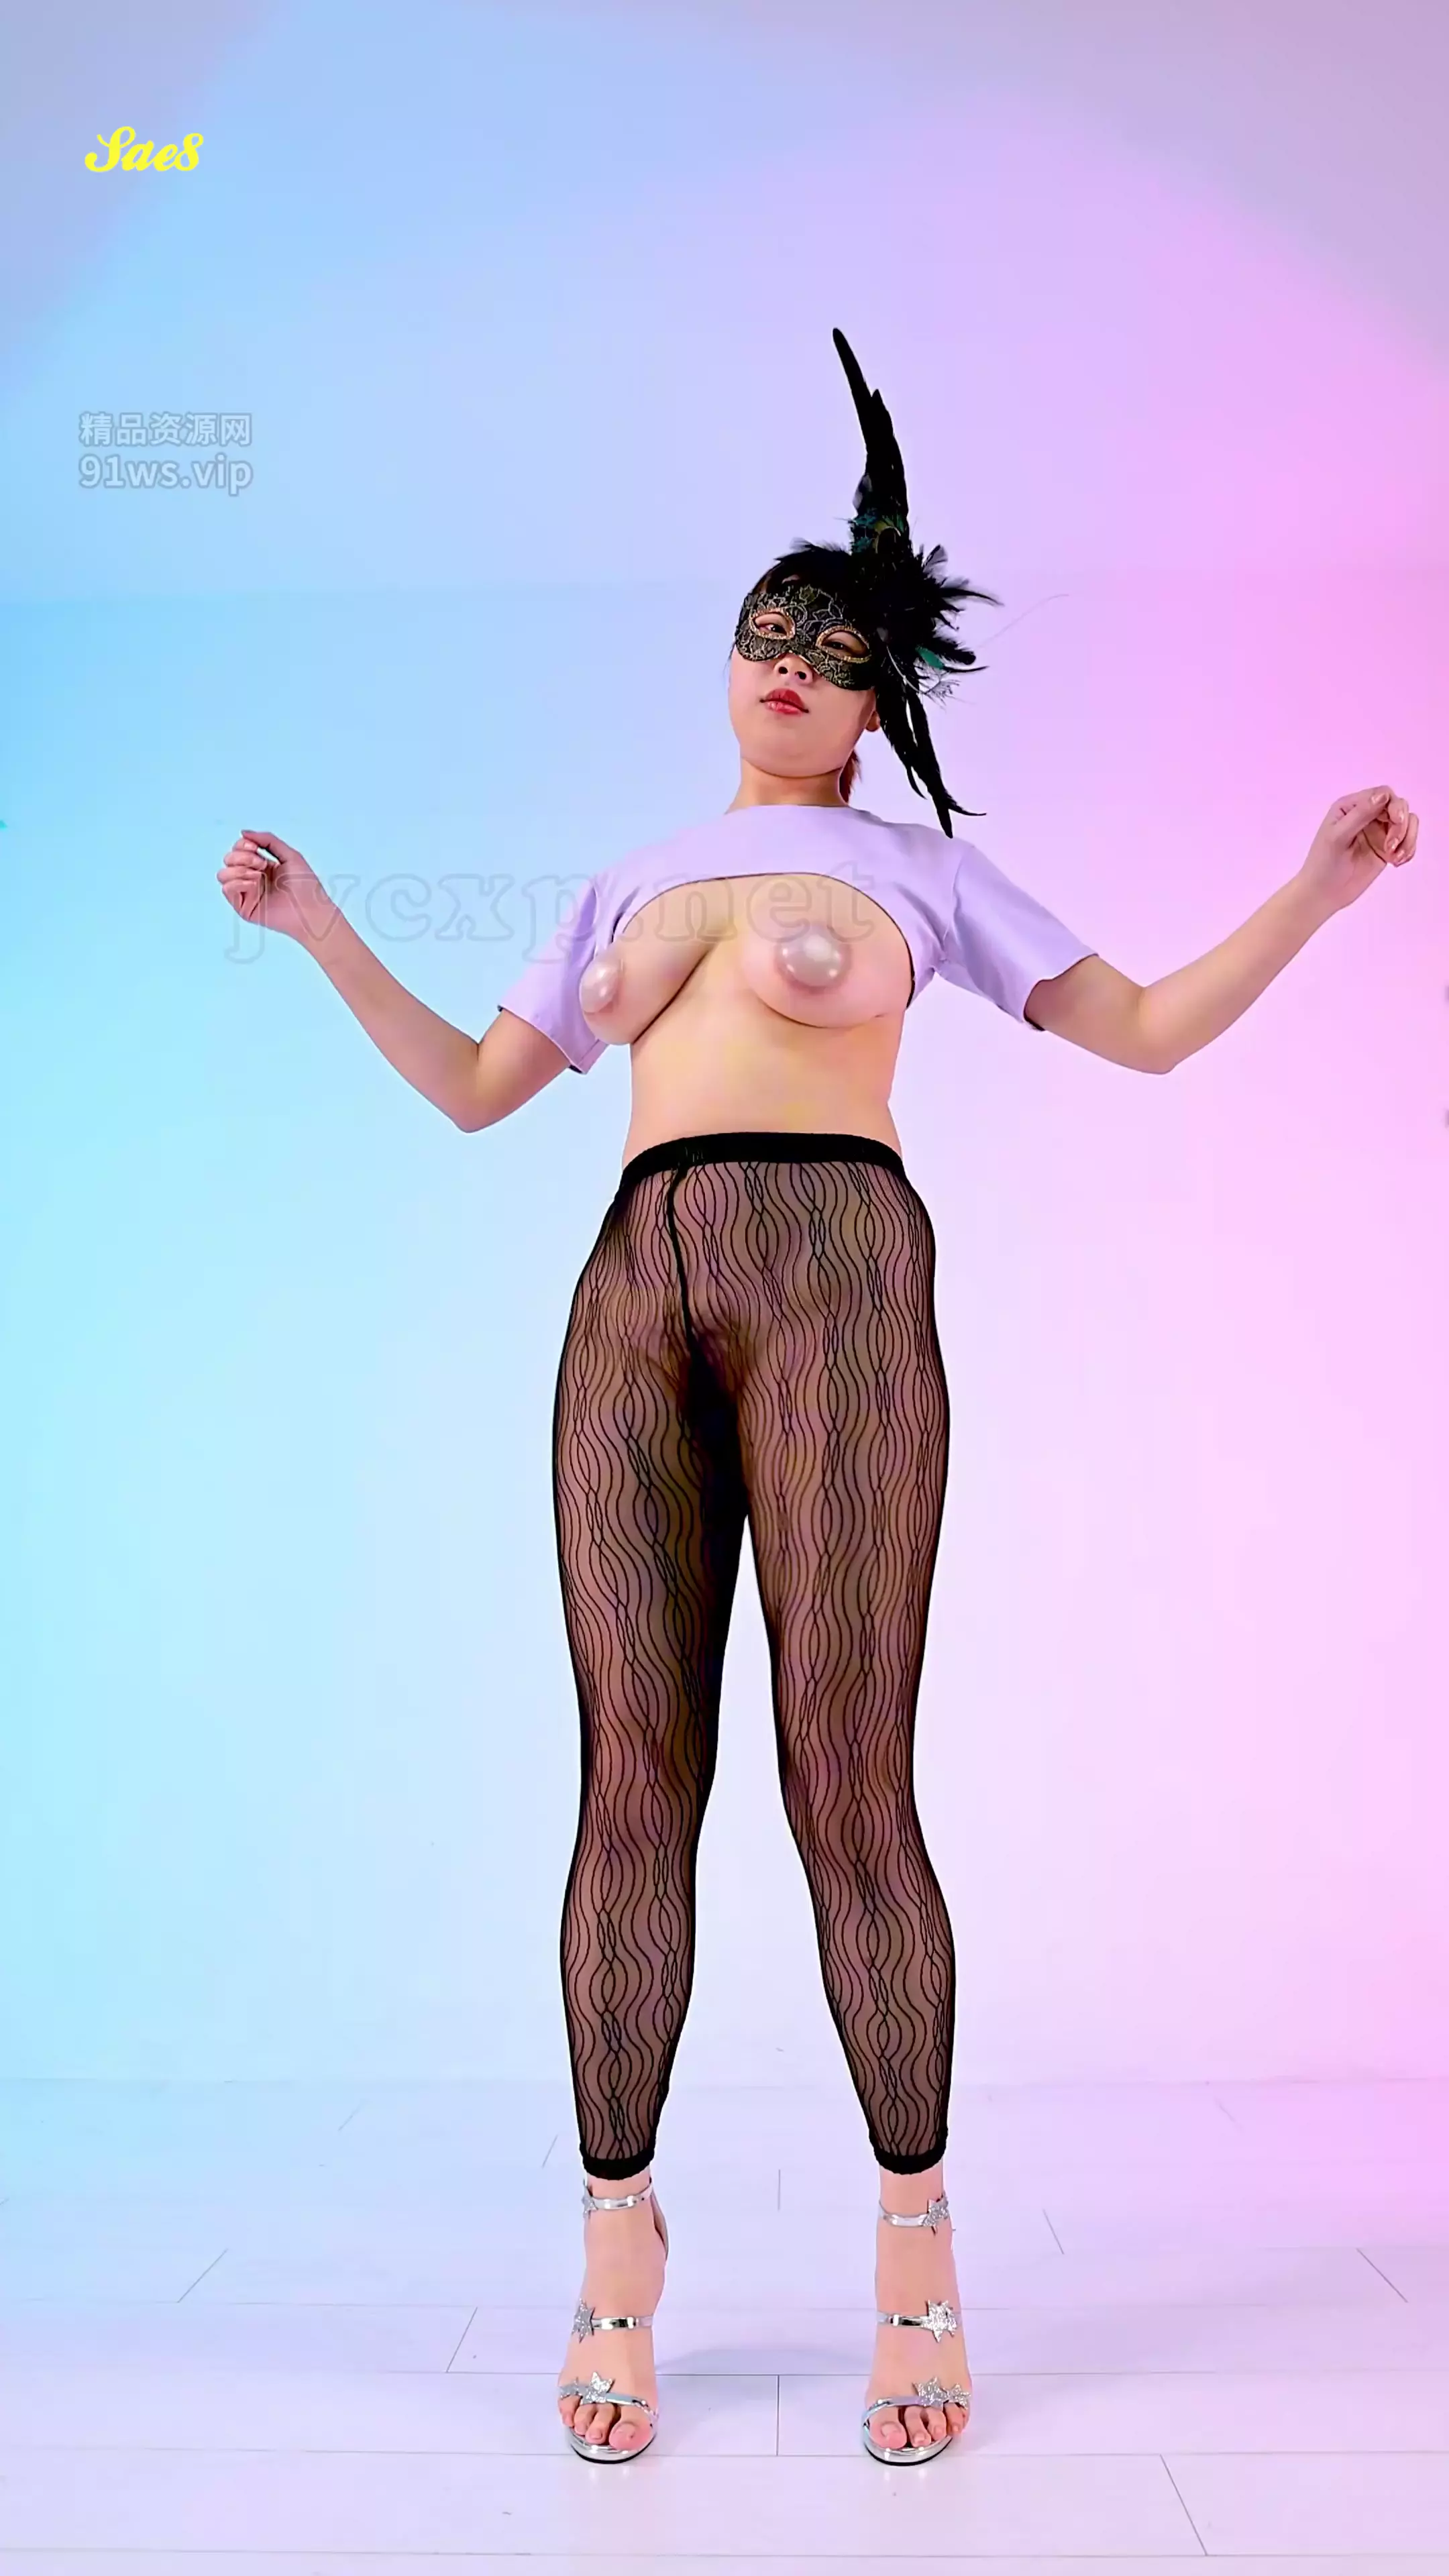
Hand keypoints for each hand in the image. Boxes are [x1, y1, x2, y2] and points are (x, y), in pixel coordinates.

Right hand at [215, 829, 336, 945]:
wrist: (310, 910)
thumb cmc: (306, 886)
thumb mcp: (290, 855)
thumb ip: (268, 840)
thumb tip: (244, 832)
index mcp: (262, 866)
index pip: (239, 849)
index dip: (243, 845)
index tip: (256, 849)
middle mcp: (253, 878)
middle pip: (229, 859)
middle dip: (242, 857)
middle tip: (261, 864)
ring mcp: (248, 893)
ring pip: (223, 874)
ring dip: (238, 870)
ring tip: (257, 876)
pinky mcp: (244, 907)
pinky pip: (227, 890)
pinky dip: (237, 882)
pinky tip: (253, 884)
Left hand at [1298, 785, 1417, 914]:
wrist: (1323, 894)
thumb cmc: (1323, 864)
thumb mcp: (1338, 836)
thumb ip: (1360, 814)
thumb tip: (1383, 795)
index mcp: (1351, 806)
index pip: (1382, 794)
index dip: (1393, 806)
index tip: (1395, 822)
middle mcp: (1366, 815)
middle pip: (1398, 806)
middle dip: (1401, 825)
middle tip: (1391, 847)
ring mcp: (1378, 831)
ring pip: (1407, 822)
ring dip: (1408, 838)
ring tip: (1396, 858)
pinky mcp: (1386, 848)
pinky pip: (1407, 840)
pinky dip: (1409, 849)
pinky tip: (1397, 863)